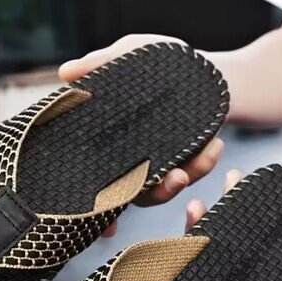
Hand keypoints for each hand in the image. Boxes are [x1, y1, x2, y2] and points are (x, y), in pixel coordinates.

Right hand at [59, 34, 224, 236]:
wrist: (211, 70)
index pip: (93, 179)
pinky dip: (204, 164)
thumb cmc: (165, 62)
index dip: (96, 209)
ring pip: (162, 191)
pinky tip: (216, 145)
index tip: (106, 226)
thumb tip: (65, 73)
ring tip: (187, 170)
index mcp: (109, 142)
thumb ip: (102, 63)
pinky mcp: (190, 161)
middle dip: (149, 193)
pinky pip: (194, 173)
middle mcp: (131, 161)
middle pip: (130, 195)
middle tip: (171, 179)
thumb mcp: (133, 53)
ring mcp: (161, 163)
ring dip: (176, 184)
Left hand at [185, 172, 281, 280]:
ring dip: (223, 211)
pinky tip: (234, 178)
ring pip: (241, 230)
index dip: (212, 280)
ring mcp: (280, 246)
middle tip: (195, 210)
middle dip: (209, 236)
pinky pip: (260, 209)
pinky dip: (246, 194)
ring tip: (212, 190)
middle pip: (232, 258)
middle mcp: (276, 272)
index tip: (193, 258)